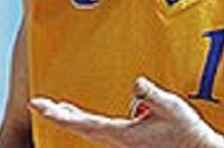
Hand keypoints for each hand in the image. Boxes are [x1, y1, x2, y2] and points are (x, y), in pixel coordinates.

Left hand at [29, 77, 223, 147]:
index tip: (38, 105)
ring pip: (88, 131)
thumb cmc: (185, 132)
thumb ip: (151, 94)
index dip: (58, 114)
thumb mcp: (171, 107)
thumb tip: (135, 82)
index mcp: (122, 134)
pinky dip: (85, 123)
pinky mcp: (128, 143)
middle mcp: (117, 142)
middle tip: (39, 104)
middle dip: (59, 115)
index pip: (83, 122)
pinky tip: (82, 119)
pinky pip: (99, 132)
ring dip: (72, 119)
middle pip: (81, 128)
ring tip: (57, 108)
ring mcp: (121, 144)